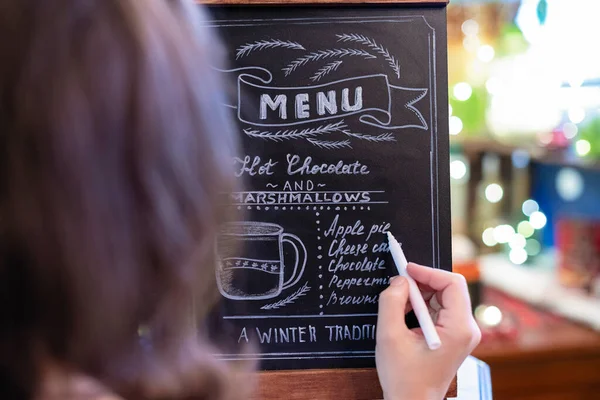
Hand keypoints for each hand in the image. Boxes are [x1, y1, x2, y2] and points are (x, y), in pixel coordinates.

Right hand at [376, 263, 480, 399]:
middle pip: (449, 288)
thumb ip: (392, 302)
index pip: (452, 283)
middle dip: (423, 282)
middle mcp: (467, 329)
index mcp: (459, 329)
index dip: (428, 271)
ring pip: (444, 297)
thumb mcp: (389, 336)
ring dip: (421, 293)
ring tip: (399, 301)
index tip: (405, 268)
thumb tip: (400, 281)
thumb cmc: (403, 377)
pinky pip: (440, 309)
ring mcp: (461, 334)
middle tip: (399, 283)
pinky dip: (422, 305)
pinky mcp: (453, 336)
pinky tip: (405, 312)